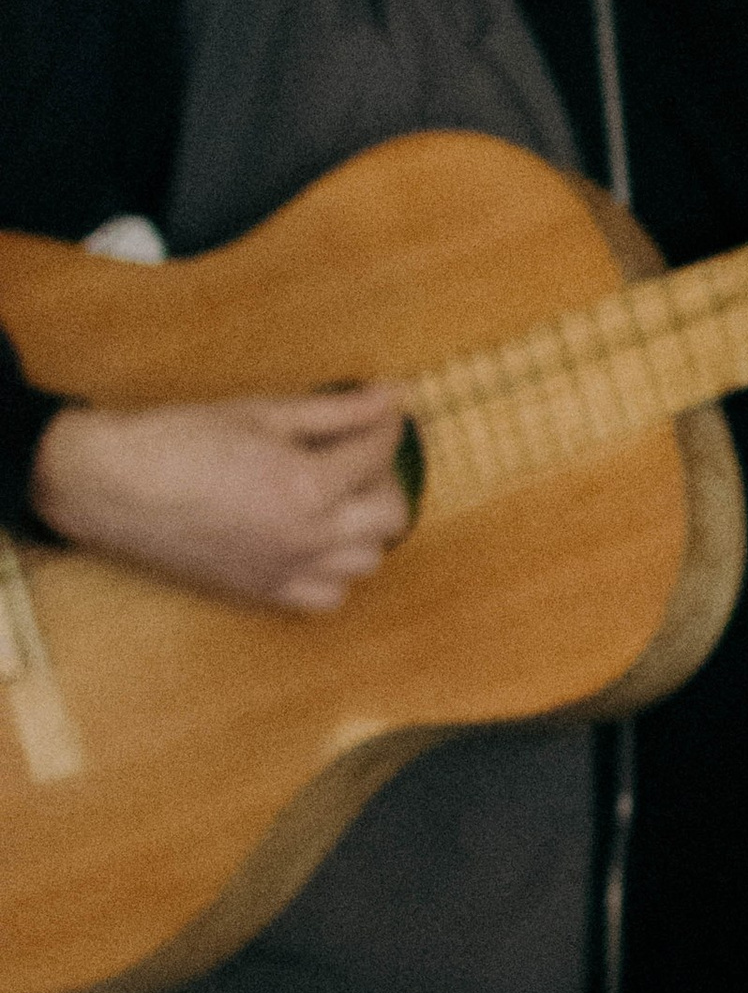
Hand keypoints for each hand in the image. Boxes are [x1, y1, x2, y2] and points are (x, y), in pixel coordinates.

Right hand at [31, 387, 412, 611]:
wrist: (111, 485)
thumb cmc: (179, 439)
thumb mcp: (262, 413)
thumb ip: (336, 410)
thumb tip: (391, 395)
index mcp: (308, 487)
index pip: (379, 454)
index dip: (386, 423)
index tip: (382, 408)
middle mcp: (307, 538)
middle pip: (391, 515)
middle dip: (385, 477)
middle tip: (359, 452)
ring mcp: (286, 571)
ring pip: (367, 561)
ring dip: (365, 526)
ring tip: (338, 496)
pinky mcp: (262, 592)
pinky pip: (329, 597)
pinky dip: (335, 571)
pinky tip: (315, 540)